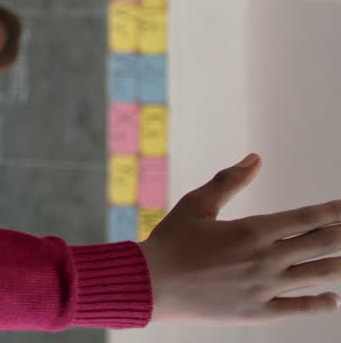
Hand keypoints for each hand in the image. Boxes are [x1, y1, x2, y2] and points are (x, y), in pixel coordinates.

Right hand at [141, 154, 340, 324]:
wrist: (149, 283)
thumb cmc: (170, 241)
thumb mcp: (196, 205)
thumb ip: (228, 181)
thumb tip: (255, 158)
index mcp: (251, 230)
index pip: (306, 218)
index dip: (334, 211)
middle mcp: (264, 258)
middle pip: (320, 244)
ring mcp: (264, 287)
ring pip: (318, 275)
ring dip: (340, 265)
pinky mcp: (258, 311)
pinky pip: (300, 308)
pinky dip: (322, 303)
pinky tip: (334, 299)